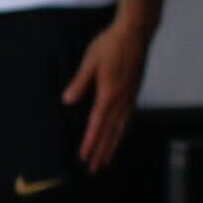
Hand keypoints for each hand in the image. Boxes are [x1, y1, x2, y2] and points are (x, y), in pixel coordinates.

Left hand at [64, 19, 151, 173]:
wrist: (135, 33)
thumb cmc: (110, 45)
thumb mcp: (90, 61)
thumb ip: (80, 82)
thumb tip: (68, 101)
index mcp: (109, 94)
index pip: (98, 124)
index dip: (90, 142)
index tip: (84, 157)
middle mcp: (122, 99)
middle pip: (111, 131)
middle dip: (102, 151)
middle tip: (95, 168)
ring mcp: (131, 97)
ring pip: (121, 127)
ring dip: (112, 145)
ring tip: (106, 160)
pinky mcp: (134, 92)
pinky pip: (127, 118)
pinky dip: (121, 132)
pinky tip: (117, 137)